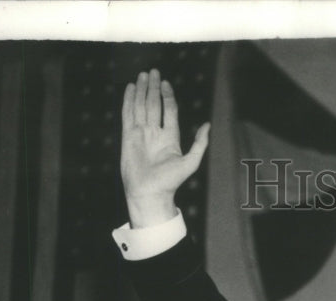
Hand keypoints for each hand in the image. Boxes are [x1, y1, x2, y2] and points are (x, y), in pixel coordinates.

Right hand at [121, 68, 209, 227]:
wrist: (150, 193)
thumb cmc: (170, 182)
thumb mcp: (190, 162)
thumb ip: (200, 143)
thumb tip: (208, 125)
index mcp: (170, 137)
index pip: (169, 110)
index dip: (167, 96)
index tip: (165, 83)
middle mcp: (155, 133)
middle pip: (154, 104)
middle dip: (153, 88)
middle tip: (152, 72)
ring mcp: (141, 133)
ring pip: (141, 106)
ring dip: (141, 90)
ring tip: (142, 75)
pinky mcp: (128, 136)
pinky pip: (128, 114)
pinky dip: (128, 101)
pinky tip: (129, 89)